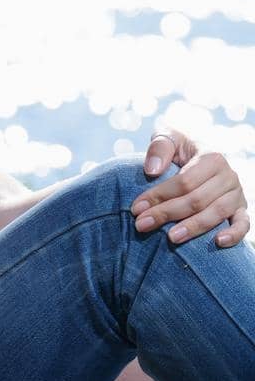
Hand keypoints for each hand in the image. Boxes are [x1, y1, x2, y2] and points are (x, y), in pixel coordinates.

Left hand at [132, 127, 249, 246]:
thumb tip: (152, 171)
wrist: (197, 154)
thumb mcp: (168, 138)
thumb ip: (159, 147)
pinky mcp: (241, 209)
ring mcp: (237, 194)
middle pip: (197, 199)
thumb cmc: (178, 149)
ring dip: (194, 227)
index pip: (184, 181)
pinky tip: (218, 242)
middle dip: (167, 214)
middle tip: (142, 225)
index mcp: (212, 158)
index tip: (137, 208)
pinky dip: (235, 234)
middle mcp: (229, 176)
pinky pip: (244, 224)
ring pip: (217, 213)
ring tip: (171, 238)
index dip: (160, 195)